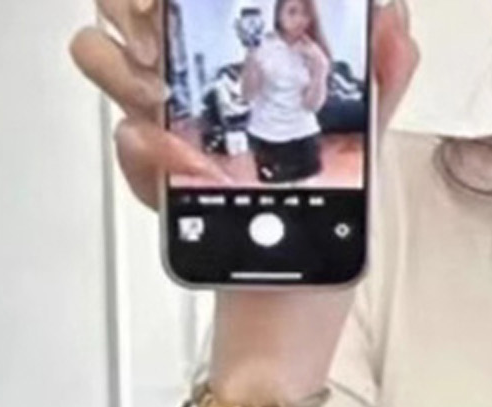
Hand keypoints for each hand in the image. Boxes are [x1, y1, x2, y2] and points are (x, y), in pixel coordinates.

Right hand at [70, 0, 418, 213]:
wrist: (294, 293)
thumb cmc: (316, 213)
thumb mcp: (360, 143)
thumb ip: (379, 81)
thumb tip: (393, 23)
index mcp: (238, 56)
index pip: (192, 0)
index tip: (191, 0)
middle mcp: (192, 79)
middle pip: (126, 1)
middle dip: (134, 2)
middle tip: (165, 30)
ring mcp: (165, 121)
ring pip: (98, 52)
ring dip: (124, 60)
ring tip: (166, 91)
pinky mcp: (156, 174)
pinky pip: (127, 142)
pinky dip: (146, 148)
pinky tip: (184, 162)